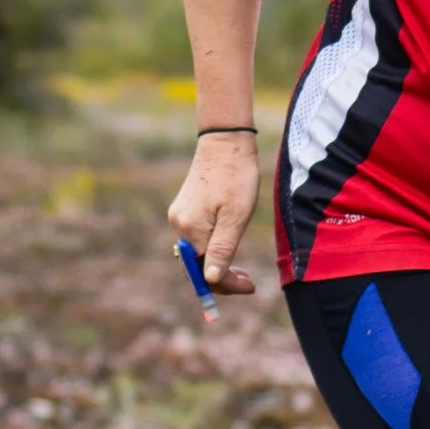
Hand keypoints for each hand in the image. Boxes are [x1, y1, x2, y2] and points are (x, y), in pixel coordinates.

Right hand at [166, 131, 262, 295]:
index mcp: (190, 229)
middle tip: (248, 281)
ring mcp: (179, 216)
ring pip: (195, 253)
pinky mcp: (185, 209)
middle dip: (221, 279)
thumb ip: (221, 250)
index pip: (203, 272)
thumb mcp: (236, 216)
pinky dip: (211, 249)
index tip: (250, 287)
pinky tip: (228, 246)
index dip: (227, 286)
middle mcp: (178, 225)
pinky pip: (195, 239)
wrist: (225, 142)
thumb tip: (210, 280)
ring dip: (217, 264)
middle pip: (196, 265)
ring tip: (240, 268)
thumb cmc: (235, 177)